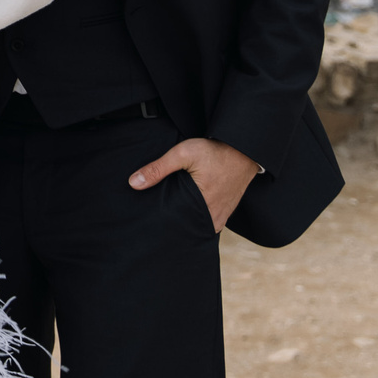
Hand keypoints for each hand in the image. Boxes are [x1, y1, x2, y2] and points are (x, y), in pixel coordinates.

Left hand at [131, 138, 260, 232]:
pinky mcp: (225, 212)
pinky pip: (206, 221)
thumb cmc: (215, 152)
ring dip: (184, 221)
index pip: (176, 225)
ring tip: (167, 215)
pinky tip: (183, 210)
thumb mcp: (183, 154)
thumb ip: (158, 169)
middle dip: (170, 223)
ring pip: (196, 225)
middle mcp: (213, 218)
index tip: (147, 221)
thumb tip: (134, 183)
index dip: (160, 222)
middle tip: (153, 220)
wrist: (243, 150)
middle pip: (186, 227)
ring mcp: (221, 217)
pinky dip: (195, 217)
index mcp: (203, 207)